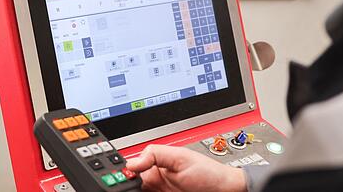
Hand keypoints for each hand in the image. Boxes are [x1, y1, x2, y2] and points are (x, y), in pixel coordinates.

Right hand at [126, 144, 246, 191]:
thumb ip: (155, 154)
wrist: (226, 191)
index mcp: (156, 164)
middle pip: (131, 185)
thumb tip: (132, 162)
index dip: (123, 174)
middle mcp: (155, 181)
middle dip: (125, 187)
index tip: (116, 180)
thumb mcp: (181, 157)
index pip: (131, 168)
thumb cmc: (209, 173)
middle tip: (121, 190)